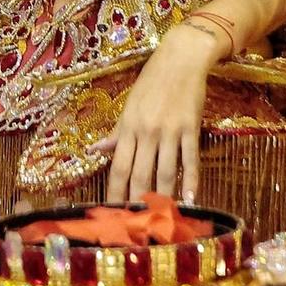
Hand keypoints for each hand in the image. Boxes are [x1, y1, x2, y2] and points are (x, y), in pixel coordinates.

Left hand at [95, 24, 222, 204]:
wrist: (180, 58)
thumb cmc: (152, 82)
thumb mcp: (129, 106)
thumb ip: (115, 133)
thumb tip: (93, 151)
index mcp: (127, 127)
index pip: (117, 167)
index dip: (114, 193)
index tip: (112, 213)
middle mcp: (145, 130)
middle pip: (139, 174)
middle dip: (137, 202)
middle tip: (137, 226)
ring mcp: (169, 129)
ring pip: (165, 171)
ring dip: (164, 196)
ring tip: (163, 219)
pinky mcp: (190, 126)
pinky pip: (190, 159)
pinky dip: (191, 181)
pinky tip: (191, 199)